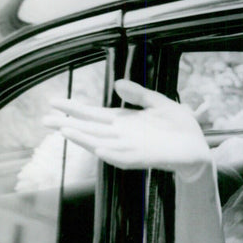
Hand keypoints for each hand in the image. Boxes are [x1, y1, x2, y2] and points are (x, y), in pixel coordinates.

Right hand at [44, 79, 211, 180]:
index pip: (94, 114)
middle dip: (68, 124)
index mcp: (125, 122)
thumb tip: (117, 84)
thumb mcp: (159, 103)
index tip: (53, 102)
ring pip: (102, 143)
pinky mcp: (145, 158)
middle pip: (91, 129)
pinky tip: (98, 149)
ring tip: (65, 130)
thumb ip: (139, 95)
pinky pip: (124, 158)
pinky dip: (111, 154)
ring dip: (84, 138)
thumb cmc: (179, 127)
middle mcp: (124, 136)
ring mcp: (133, 148)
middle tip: (44, 120)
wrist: (197, 148)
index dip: (75, 108)